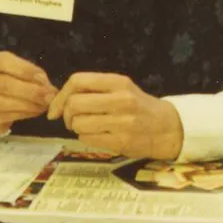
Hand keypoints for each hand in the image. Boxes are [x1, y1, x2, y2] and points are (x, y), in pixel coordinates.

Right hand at [0, 51, 56, 134]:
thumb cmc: (9, 86)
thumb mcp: (19, 75)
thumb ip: (33, 77)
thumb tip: (49, 88)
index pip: (3, 61)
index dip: (24, 69)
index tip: (43, 78)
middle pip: (3, 83)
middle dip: (30, 90)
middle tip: (49, 96)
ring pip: (2, 102)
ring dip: (27, 104)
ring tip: (44, 105)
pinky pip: (4, 116)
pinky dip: (23, 114)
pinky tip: (36, 112)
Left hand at [48, 72, 184, 159]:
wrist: (167, 127)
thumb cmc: (139, 106)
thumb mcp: (122, 88)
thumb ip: (95, 89)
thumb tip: (59, 99)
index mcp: (118, 82)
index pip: (78, 80)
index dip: (61, 95)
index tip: (55, 109)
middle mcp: (120, 99)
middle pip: (74, 104)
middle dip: (66, 114)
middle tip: (71, 119)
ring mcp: (122, 121)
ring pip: (78, 124)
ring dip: (76, 128)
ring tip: (88, 127)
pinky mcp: (122, 141)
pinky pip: (87, 139)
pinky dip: (86, 138)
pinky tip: (97, 135)